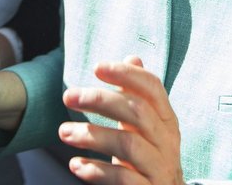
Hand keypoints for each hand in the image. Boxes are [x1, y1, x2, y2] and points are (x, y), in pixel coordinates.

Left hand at [58, 56, 183, 184]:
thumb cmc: (149, 156)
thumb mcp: (146, 125)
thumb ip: (138, 94)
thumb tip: (133, 58)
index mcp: (166, 119)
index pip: (152, 87)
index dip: (126, 74)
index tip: (97, 68)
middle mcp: (167, 141)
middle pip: (136, 111)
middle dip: (100, 99)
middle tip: (68, 96)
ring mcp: (159, 167)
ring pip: (128, 144)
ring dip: (92, 135)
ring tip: (64, 132)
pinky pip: (123, 178)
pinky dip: (97, 170)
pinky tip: (76, 165)